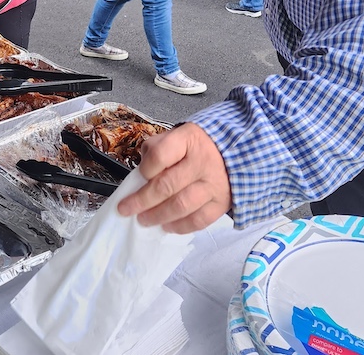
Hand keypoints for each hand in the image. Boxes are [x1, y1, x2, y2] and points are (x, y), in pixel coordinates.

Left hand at [117, 123, 231, 232]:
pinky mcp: (222, 203)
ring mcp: (213, 184)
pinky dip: (180, 227)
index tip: (138, 177)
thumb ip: (156, 150)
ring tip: (143, 220)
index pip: (160, 156)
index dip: (146, 169)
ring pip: (181, 206)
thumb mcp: (176, 136)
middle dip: (142, 200)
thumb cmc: (197, 145)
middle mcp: (202, 162)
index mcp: (188, 140)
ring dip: (158, 216)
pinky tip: (167, 226)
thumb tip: (141, 173)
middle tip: (126, 209)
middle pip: (167, 185)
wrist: (237, 150)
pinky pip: (199, 220)